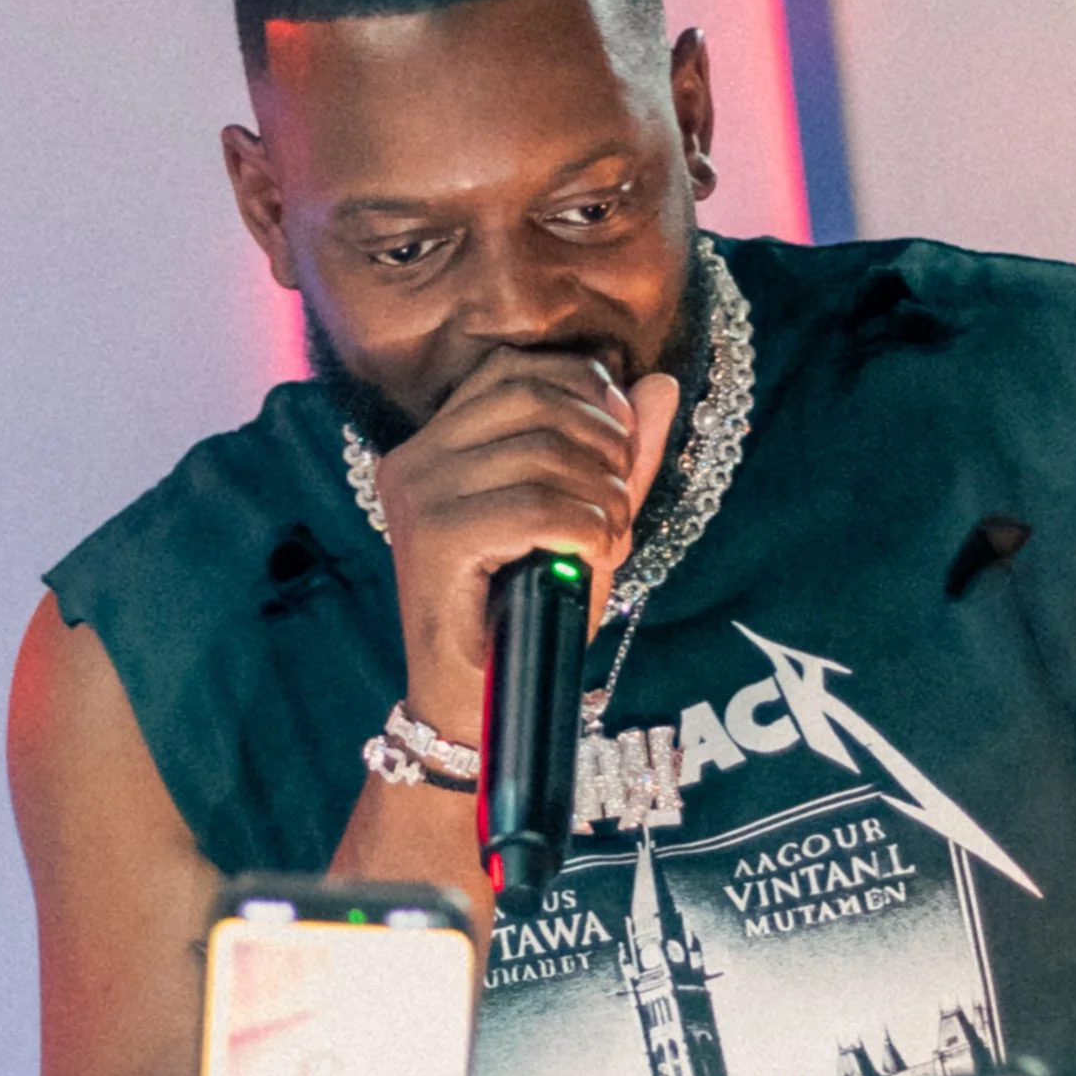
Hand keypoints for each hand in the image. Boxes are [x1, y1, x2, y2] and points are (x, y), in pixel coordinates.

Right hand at [376, 347, 677, 733]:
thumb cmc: (524, 618)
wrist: (476, 706)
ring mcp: (419, 496)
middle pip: (533, 398)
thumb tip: (659, 385)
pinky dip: (584, 530)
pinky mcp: (433, 538)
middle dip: (602, 443)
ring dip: (601, 497)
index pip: (515, 369)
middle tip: (620, 502)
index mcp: (436, 443)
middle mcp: (416, 459)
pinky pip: (536, 507)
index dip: (584, 388)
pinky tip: (592, 559)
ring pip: (541, 453)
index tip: (623, 439)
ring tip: (608, 541)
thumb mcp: (583, 522)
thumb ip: (618, 456)